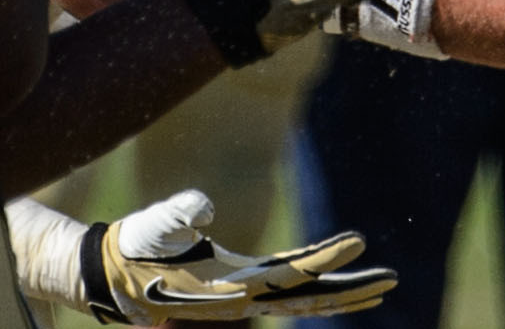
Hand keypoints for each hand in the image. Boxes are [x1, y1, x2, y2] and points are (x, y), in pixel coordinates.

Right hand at [9, 192, 396, 323]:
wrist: (112, 273)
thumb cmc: (134, 248)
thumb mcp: (152, 228)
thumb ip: (178, 214)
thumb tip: (205, 208)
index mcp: (231, 286)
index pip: (291, 274)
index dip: (326, 259)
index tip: (360, 241)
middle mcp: (245, 296)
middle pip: (309, 297)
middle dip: (351, 292)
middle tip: (393, 279)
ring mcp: (245, 292)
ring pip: (304, 295)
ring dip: (342, 290)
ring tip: (381, 280)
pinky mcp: (241, 283)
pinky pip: (289, 282)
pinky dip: (316, 277)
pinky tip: (336, 267)